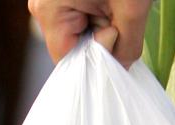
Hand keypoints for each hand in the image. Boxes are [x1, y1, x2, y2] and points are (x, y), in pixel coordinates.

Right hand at [27, 0, 150, 67]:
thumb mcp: (133, 8)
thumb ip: (126, 47)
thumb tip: (119, 68)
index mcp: (49, 9)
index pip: (68, 60)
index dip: (96, 57)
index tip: (119, 33)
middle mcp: (41, 3)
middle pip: (71, 44)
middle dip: (99, 37)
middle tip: (120, 13)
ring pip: (75, 28)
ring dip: (99, 22)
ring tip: (114, 1)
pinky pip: (75, 12)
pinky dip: (96, 10)